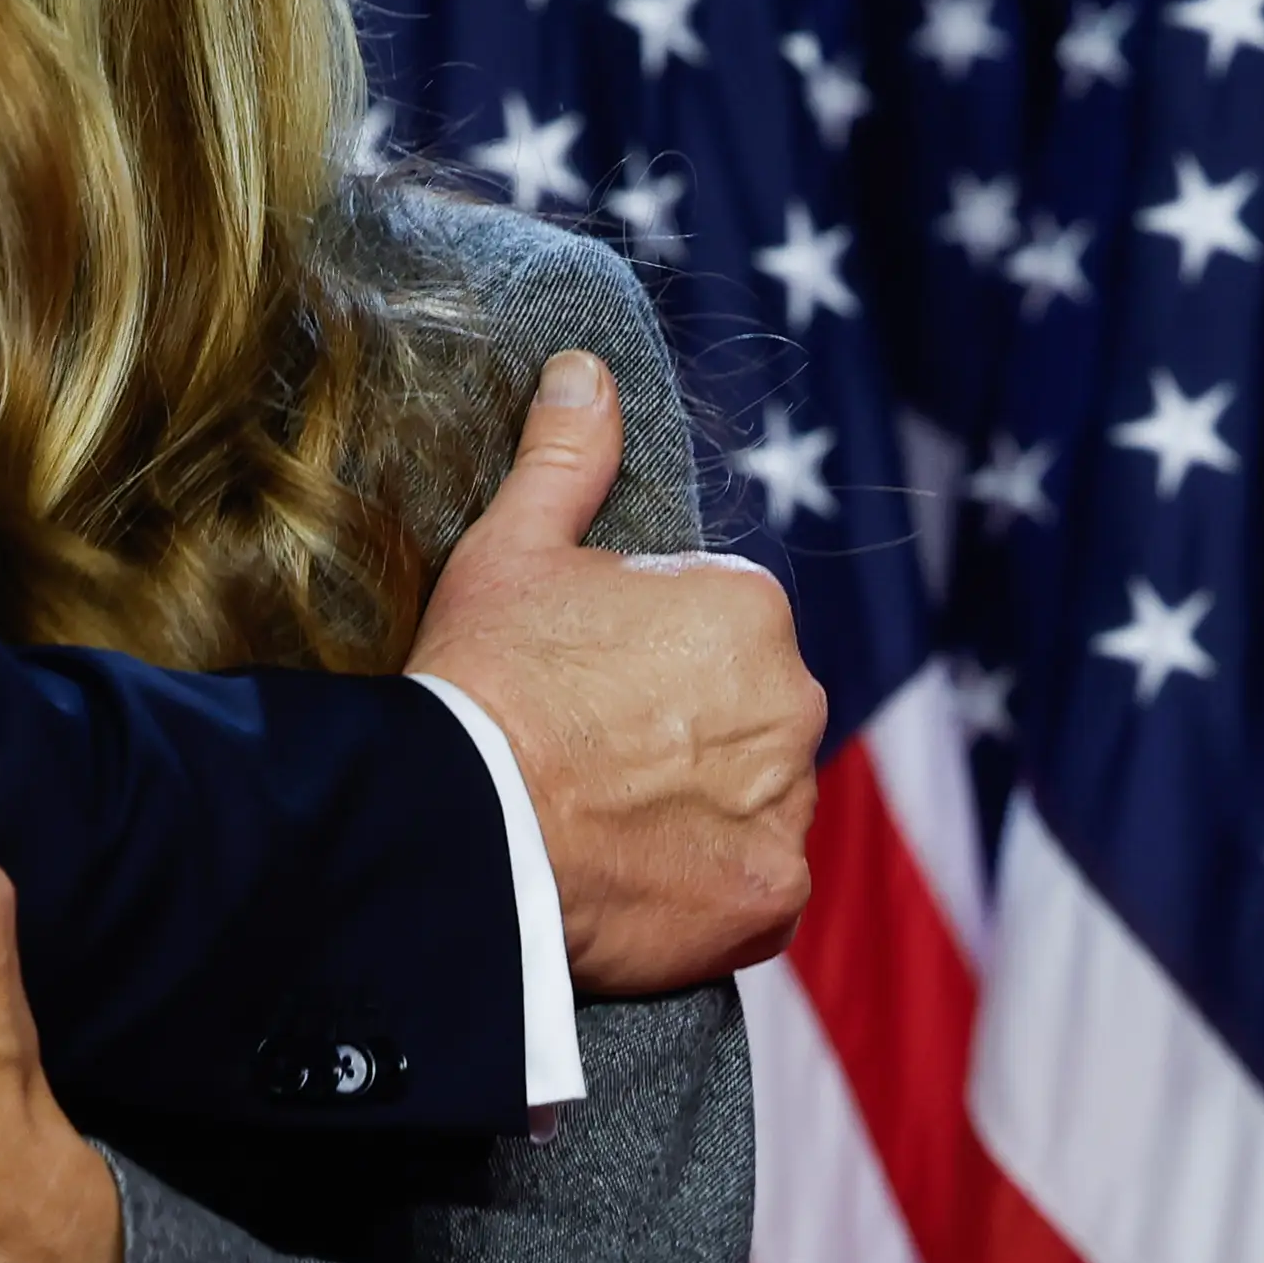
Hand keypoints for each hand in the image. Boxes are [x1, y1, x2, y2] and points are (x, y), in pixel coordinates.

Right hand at [408, 349, 824, 994]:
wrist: (469, 826)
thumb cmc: (487, 677)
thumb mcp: (511, 548)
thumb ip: (567, 456)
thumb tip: (586, 369)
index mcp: (747, 603)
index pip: (715, 630)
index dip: (642, 658)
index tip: (581, 686)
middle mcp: (794, 697)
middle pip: (747, 716)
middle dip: (686, 734)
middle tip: (589, 755)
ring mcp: (790, 803)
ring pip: (756, 800)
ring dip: (701, 811)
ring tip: (606, 821)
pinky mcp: (773, 893)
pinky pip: (758, 887)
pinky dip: (708, 886)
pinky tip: (637, 878)